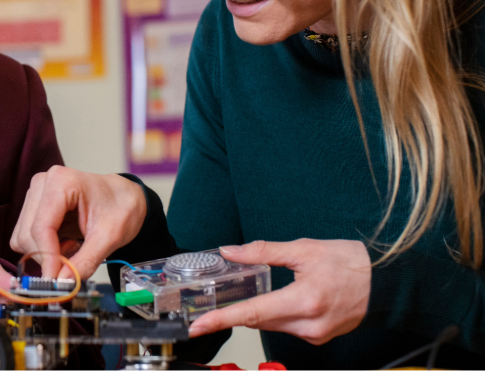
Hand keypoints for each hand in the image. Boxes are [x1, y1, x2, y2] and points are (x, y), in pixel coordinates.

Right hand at [10, 166, 146, 279]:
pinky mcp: (33, 207)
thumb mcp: (110, 237)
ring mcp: (35, 195)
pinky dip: (43, 249)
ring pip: (23, 238)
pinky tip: (64, 243)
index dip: (47, 257)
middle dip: (48, 256)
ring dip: (46, 253)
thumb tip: (62, 283)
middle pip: (28, 234)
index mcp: (61, 182)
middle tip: (74, 262)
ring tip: (73, 247)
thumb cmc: (121, 207)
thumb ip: (86, 261)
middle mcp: (42, 184)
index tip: (55, 281)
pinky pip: (25, 238)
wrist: (123, 198)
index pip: (42, 226)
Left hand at [188, 239, 370, 344]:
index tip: (199, 325)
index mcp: (304, 300)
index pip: (252, 313)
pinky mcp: (319, 337)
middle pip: (258, 321)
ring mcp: (315, 334)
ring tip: (248, 293)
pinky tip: (276, 300)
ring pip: (271, 325)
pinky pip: (286, 327)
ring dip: (257, 311)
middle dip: (235, 311)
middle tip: (214, 302)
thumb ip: (263, 252)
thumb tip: (230, 251)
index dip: (222, 319)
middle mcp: (309, 324)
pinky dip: (275, 315)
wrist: (387, 283)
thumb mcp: (304, 249)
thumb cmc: (351, 263)